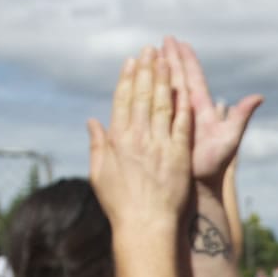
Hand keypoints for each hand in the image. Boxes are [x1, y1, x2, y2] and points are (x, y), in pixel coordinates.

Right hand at [87, 46, 192, 242]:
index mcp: (117, 141)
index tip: (130, 62)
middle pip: (143, 96)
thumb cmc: (120, 205)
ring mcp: (159, 145)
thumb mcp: (100, 174)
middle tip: (150, 50)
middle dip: (146, 71)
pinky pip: (182, 124)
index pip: (123, 101)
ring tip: (166, 59)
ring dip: (164, 80)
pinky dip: (183, 105)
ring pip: (162, 104)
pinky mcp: (179, 155)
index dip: (127, 79)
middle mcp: (138, 138)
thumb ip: (97, 145)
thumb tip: (92, 122)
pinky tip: (185, 88)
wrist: (145, 226)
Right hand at [162, 36, 262, 186]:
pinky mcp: (162, 131)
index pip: (191, 77)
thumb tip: (259, 97)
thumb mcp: (230, 139)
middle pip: (176, 79)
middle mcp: (187, 111)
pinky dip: (147, 96)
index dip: (185, 59)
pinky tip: (139, 85)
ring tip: (150, 55)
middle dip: (169, 58)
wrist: (199, 188)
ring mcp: (173, 121)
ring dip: (157, 72)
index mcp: (200, 108)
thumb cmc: (215, 165)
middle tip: (162, 40)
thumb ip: (241, 116)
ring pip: (163, 91)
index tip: (178, 42)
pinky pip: (153, 110)